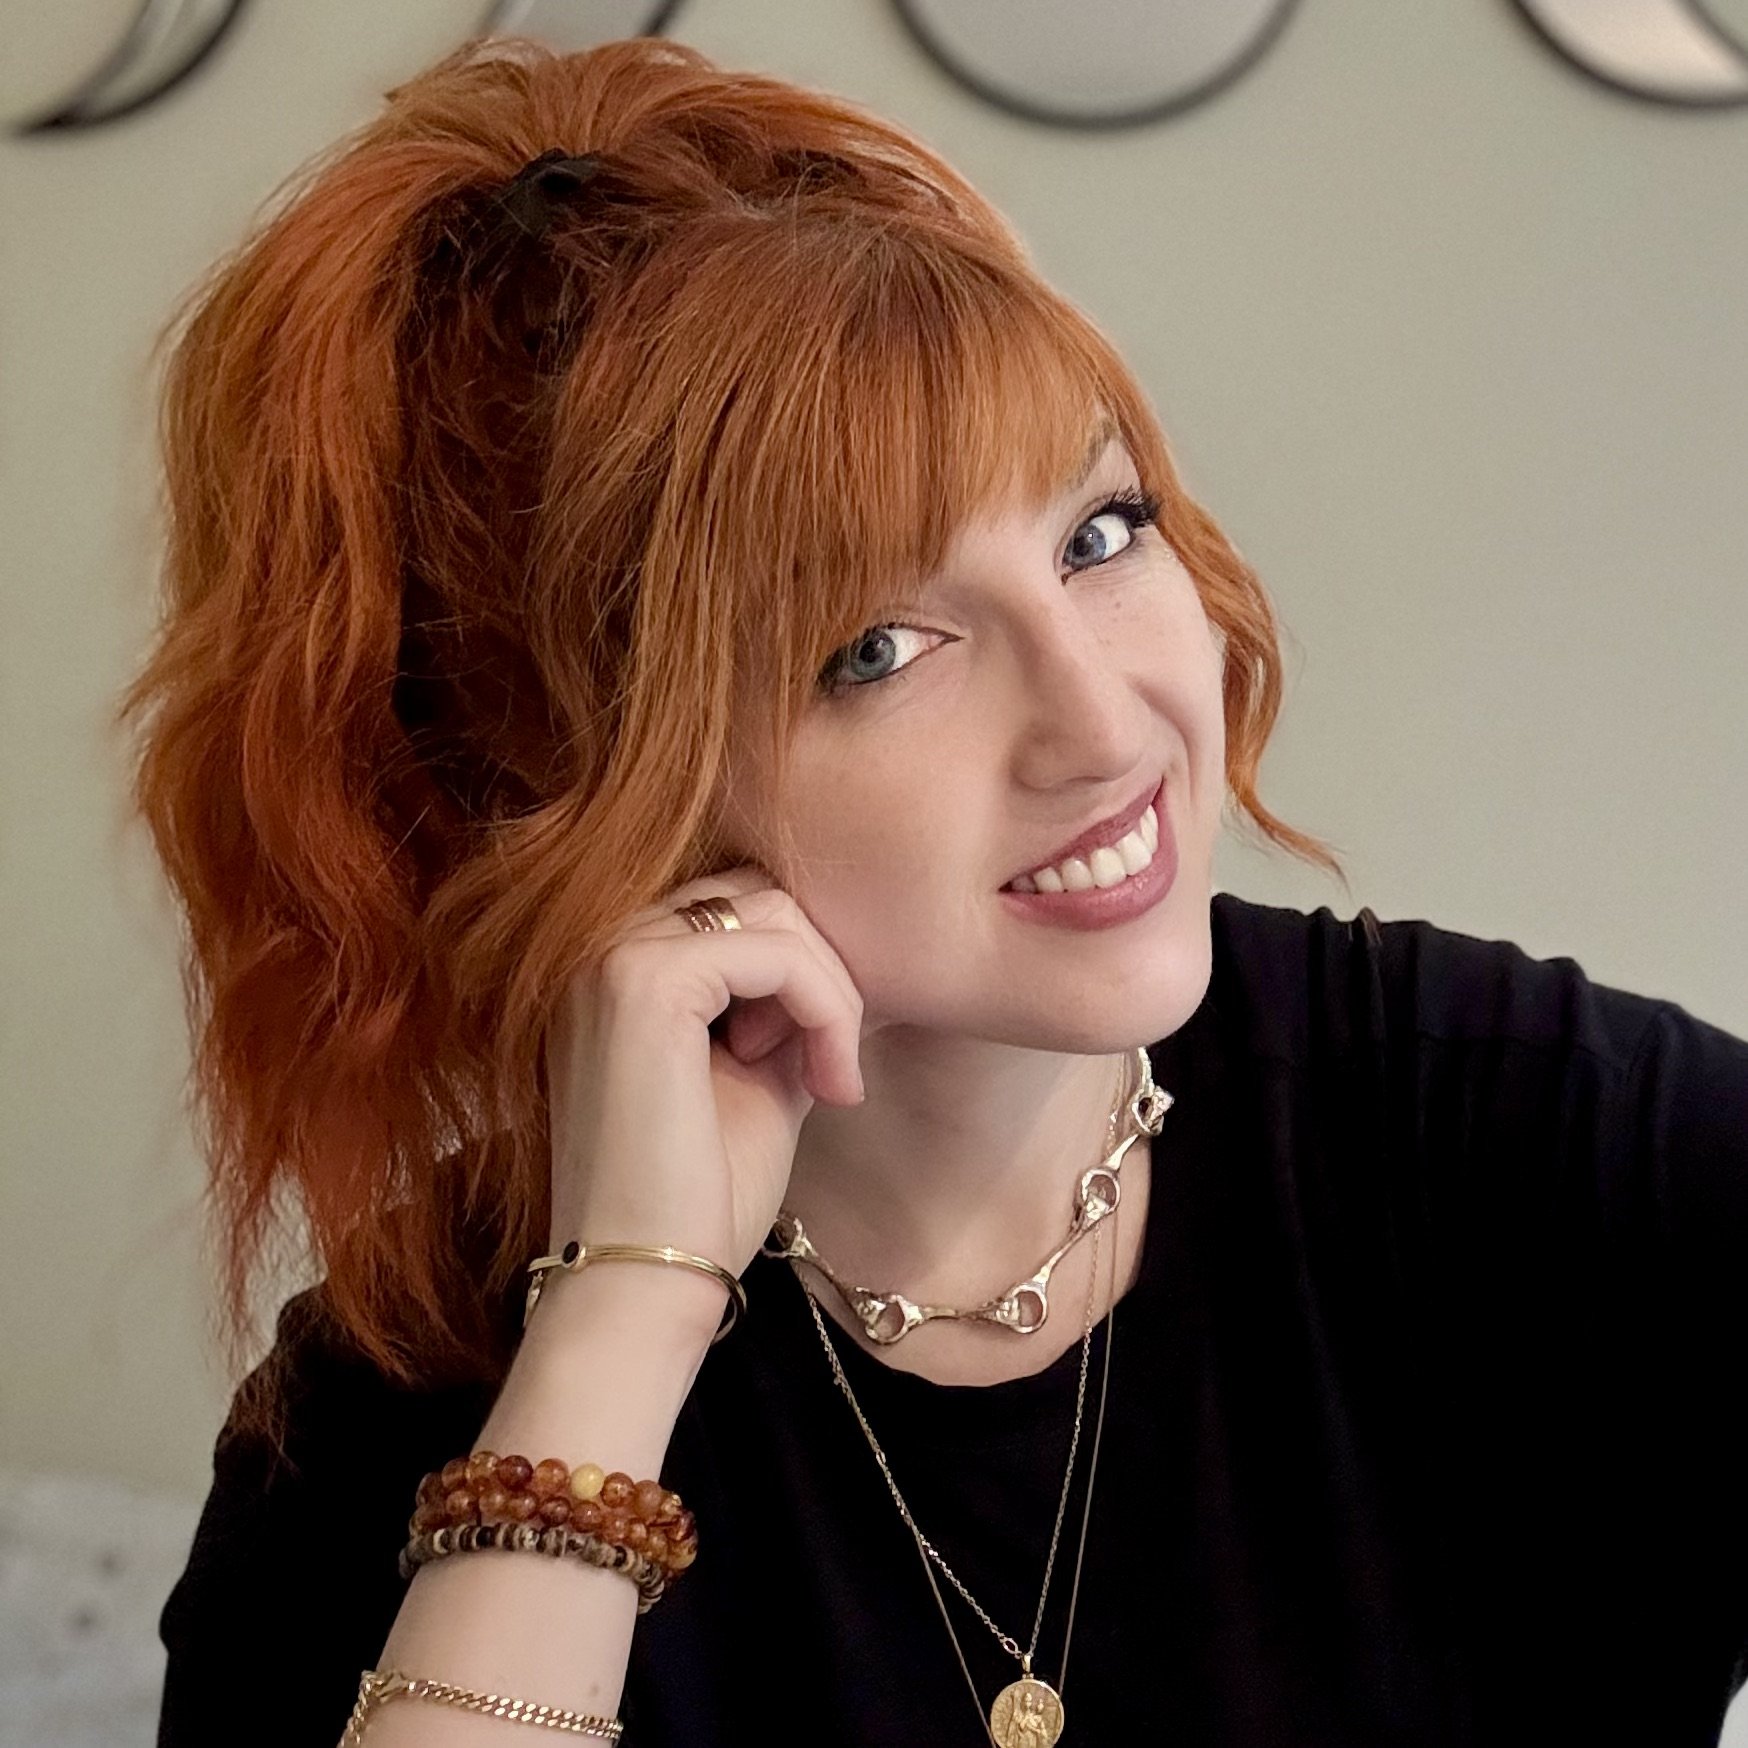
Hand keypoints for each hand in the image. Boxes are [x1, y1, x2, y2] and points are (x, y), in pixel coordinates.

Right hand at [542, 866, 864, 1330]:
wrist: (641, 1281)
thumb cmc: (695, 1197)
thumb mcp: (755, 1077)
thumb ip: (783, 1008)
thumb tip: (842, 960)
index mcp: (613, 969)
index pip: (735, 912)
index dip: (801, 973)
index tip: (824, 1063)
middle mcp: (597, 948)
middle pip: (757, 899)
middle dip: (819, 975)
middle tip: (832, 1071)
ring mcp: (612, 958)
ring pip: (773, 916)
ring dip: (829, 994)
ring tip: (828, 1079)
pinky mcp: (642, 983)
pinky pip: (776, 953)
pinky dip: (825, 1008)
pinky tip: (824, 1083)